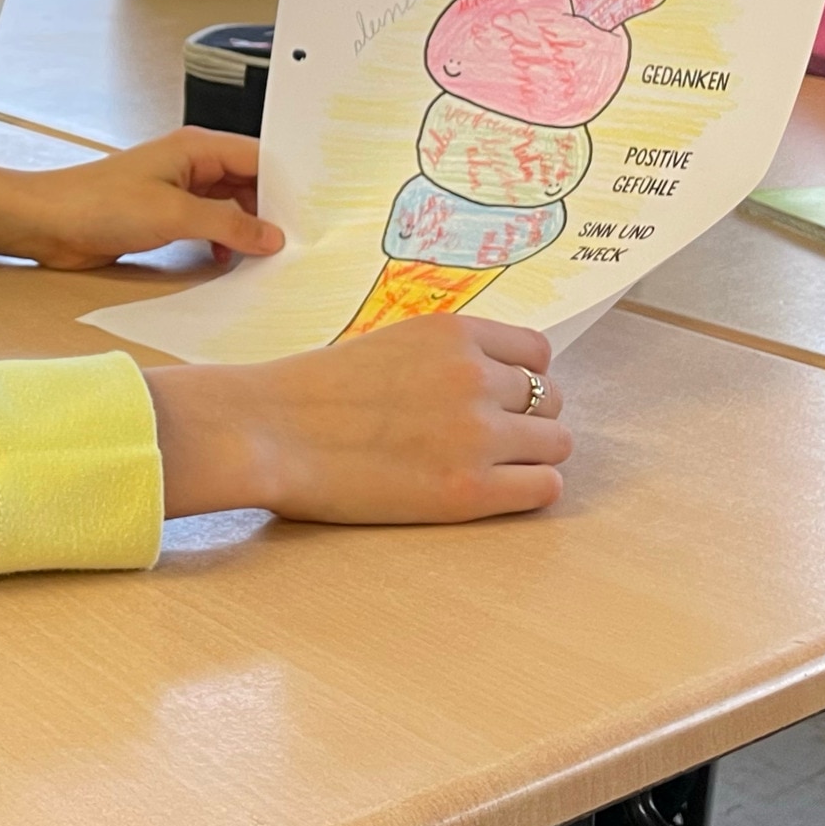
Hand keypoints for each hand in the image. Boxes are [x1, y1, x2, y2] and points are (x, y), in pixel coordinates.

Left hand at [0, 128, 283, 269]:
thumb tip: (273, 235)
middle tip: (297, 242)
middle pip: (248, 184)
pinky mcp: (164, 216)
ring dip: (244, 231)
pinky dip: (220, 242)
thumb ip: (227, 223)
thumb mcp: (173, 214)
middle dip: (270, 212)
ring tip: (266, 257)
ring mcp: (178, 191)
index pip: (259, 158)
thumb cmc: (98, 203)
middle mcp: (191, 164)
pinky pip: (207, 226)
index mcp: (196, 148)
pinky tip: (225, 260)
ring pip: (229, 207)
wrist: (47, 223)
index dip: (288, 184)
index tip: (315, 212)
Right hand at [145, 315, 570, 522]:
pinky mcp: (469, 490)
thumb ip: (440, 357)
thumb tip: (483, 380)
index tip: (500, 398)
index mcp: (453, 333)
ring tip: (492, 468)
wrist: (267, 431)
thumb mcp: (387, 344)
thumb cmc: (311, 390)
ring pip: (557, 443)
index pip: (537, 352)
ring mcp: (476, 434)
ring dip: (532, 456)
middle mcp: (475, 376)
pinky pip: (543, 488)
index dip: (521, 378)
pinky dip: (529, 490)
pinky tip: (494, 492)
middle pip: (551, 398)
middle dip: (528, 418)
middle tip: (491, 439)